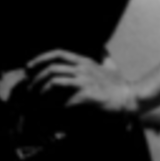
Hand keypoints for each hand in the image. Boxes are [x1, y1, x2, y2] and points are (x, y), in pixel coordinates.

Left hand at [24, 50, 139, 117]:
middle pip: (52, 68)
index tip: (29, 66)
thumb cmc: (119, 84)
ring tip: (37, 100)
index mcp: (84, 61)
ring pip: (55, 82)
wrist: (130, 97)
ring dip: (42, 92)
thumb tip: (103, 49)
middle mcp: (82, 68)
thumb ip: (105, 57)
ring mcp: (84, 81)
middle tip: (30, 89)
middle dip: (37, 79)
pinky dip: (55, 106)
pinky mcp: (87, 95)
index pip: (58, 53)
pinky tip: (51, 111)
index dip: (41, 58)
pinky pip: (65, 99)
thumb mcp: (111, 67)